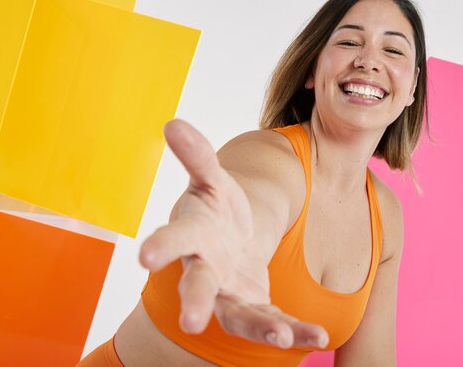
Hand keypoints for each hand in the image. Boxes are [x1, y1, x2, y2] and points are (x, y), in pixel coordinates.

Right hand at [139, 120, 327, 348]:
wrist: (232, 239)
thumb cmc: (217, 211)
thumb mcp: (213, 181)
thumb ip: (197, 157)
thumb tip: (172, 123)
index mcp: (193, 234)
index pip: (174, 238)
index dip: (161, 247)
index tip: (144, 258)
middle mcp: (205, 269)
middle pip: (197, 285)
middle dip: (194, 300)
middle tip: (190, 322)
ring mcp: (227, 294)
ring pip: (237, 315)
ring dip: (258, 327)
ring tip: (283, 339)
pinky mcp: (252, 307)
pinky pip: (272, 322)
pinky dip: (295, 330)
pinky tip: (318, 336)